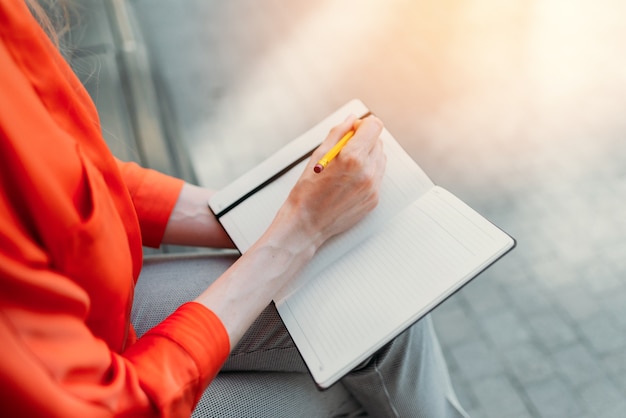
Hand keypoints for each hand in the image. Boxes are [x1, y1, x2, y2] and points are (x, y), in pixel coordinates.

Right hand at [282, 114, 386, 247]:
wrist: (307, 223)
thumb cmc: (307, 191)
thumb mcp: (318, 155)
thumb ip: (338, 133)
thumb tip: (351, 120)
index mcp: (353, 158)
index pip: (374, 126)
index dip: (362, 125)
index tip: (353, 130)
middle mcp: (368, 172)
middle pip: (378, 142)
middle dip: (364, 141)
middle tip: (344, 150)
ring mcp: (373, 187)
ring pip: (380, 159)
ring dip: (367, 157)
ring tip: (346, 168)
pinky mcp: (374, 199)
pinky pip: (377, 177)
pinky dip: (367, 174)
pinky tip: (348, 182)